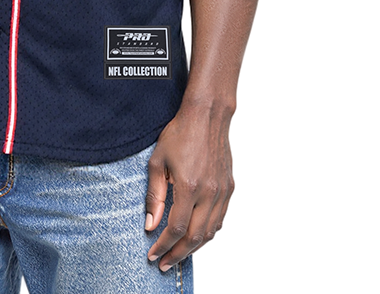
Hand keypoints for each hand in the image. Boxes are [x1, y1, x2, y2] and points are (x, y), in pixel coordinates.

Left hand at [144, 104, 234, 270]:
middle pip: (195, 237)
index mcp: (189, 186)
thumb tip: (150, 224)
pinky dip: (208, 232)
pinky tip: (196, 235)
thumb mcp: (157, 162)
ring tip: (178, 254)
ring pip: (210, 232)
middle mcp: (209, 192)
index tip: (153, 254)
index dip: (163, 245)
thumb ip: (154, 195)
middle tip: (164, 263)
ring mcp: (222, 191)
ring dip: (194, 248)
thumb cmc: (179, 134)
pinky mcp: (229, 187)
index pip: (176, 228)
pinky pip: (220, 219)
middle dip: (178, 254)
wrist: (206, 116)